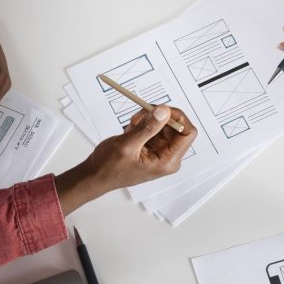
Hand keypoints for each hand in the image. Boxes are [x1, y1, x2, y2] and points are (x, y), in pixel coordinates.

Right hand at [55, 106, 196, 214]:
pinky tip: (130, 131)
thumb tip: (164, 111)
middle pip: (175, 126)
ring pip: (163, 124)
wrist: (95, 175)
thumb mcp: (127, 146)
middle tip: (140, 115)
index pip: (187, 133)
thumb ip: (147, 128)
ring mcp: (159, 151)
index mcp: (167, 161)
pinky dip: (142, 124)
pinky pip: (153, 127)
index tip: (161, 109)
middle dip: (158, 117)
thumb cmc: (109, 168)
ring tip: (132, 126)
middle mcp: (167, 156)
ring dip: (147, 120)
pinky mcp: (151, 146)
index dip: (177, 117)